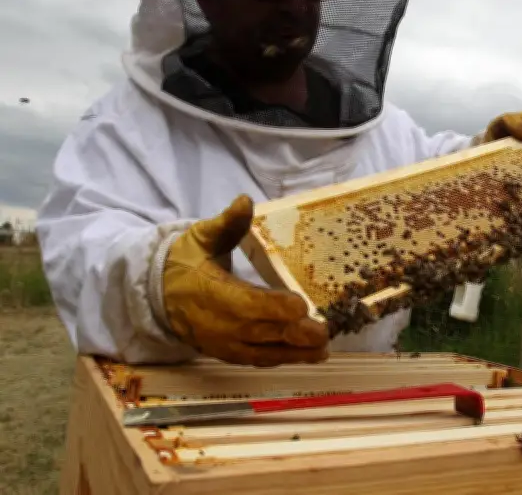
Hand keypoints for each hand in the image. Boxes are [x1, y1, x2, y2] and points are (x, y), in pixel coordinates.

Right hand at [160, 194, 329, 366]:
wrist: (158, 296)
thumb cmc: (186, 262)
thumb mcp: (202, 237)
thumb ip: (227, 222)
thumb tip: (245, 201)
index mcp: (215, 292)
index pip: (249, 304)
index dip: (275, 306)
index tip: (301, 304)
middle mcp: (221, 323)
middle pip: (263, 332)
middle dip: (295, 334)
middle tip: (325, 332)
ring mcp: (224, 343)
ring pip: (263, 352)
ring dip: (295, 353)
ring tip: (323, 350)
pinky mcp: (228, 354)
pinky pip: (257, 359)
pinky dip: (281, 359)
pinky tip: (305, 356)